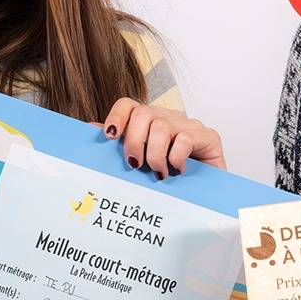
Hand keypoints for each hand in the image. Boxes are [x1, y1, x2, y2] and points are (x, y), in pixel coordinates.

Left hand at [102, 98, 226, 179]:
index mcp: (151, 121)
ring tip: (159, 173)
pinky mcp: (209, 136)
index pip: (129, 104)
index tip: (110, 136)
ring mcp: (190, 126)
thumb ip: (119, 144)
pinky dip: (176, 158)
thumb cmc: (170, 179)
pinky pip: (185, 138)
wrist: (205, 195)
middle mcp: (170, 118)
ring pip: (162, 126)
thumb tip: (90, 127)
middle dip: (134, 142)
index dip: (117, 116)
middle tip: (135, 165)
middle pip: (144, 113)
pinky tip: (177, 171)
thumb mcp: (140, 162)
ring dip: (155, 155)